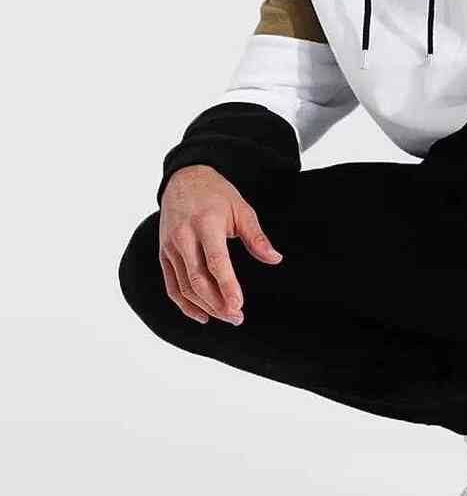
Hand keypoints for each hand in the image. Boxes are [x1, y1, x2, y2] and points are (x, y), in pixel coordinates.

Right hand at [158, 165, 282, 324]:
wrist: (184, 179)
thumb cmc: (216, 194)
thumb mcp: (241, 209)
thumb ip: (256, 236)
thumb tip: (275, 258)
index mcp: (206, 224)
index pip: (216, 261)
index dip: (227, 286)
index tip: (238, 305)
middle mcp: (184, 237)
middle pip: (198, 280)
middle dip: (217, 303)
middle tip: (237, 317)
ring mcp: (170, 247)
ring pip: (184, 287)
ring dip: (205, 307)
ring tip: (226, 317)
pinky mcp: (163, 254)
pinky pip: (171, 286)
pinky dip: (184, 304)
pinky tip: (202, 315)